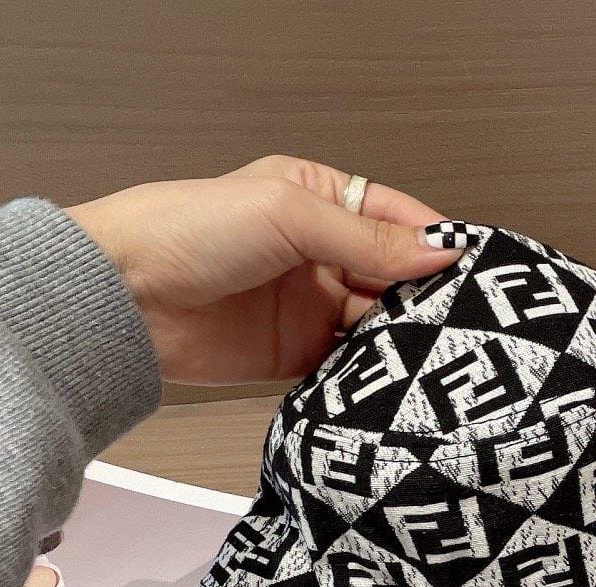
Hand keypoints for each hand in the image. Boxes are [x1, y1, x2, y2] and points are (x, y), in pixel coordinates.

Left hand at [66, 155, 465, 384]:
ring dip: (402, 334)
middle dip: (425, 293)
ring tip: (436, 349)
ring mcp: (310, 307)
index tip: (472, 264)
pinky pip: (348, 365)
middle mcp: (319, 254)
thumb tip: (439, 251)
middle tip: (463, 315)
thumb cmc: (188, 230)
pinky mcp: (296, 355)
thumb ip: (366, 236)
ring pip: (376, 323)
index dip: (433, 240)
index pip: (394, 218)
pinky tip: (395, 377)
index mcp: (318, 201)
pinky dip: (371, 371)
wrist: (123, 299)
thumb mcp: (288, 215)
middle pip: (392, 275)